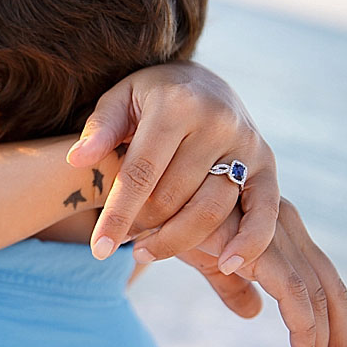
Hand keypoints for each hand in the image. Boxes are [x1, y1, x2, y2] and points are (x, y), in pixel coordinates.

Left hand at [67, 61, 277, 273]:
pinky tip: (227, 265)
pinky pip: (264, 211)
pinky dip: (249, 242)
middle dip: (142, 226)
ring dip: (176, 241)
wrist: (203, 82)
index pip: (141, 173)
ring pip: (210, 211)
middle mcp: (216, 123)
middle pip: (173, 197)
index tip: (98, 248)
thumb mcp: (119, 100)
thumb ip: (99, 129)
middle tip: (122, 241)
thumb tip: (78, 160)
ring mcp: (246, 144)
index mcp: (175, 106)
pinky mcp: (267, 164)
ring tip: (146, 250)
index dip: (118, 214)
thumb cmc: (150, 98)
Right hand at [172, 198, 346, 346]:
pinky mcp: (255, 241)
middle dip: (341, 341)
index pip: (320, 281)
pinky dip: (301, 324)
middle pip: (330, 288)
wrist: (138, 199)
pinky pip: (292, 290)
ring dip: (320, 344)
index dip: (333, 325)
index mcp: (278, 228)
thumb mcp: (209, 259)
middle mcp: (285, 223)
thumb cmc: (169, 220)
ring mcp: (273, 229)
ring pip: (316, 295)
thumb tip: (254, 313)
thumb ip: (233, 286)